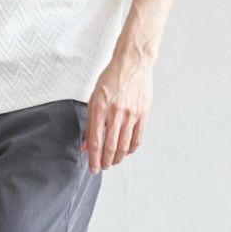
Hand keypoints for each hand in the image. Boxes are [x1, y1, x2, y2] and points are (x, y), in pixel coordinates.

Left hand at [81, 57, 151, 172]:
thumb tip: (87, 144)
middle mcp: (115, 113)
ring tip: (112, 162)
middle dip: (105, 162)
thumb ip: (91, 122)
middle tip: (102, 168)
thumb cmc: (112, 78)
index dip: (94, 159)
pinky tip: (125, 152)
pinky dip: (130, 149)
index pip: (96, 141)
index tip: (93, 168)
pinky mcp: (143, 114)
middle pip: (110, 147)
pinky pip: (137, 139)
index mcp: (100, 108)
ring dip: (117, 158)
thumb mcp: (94, 97)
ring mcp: (131, 114)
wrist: (133, 63)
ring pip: (123, 146)